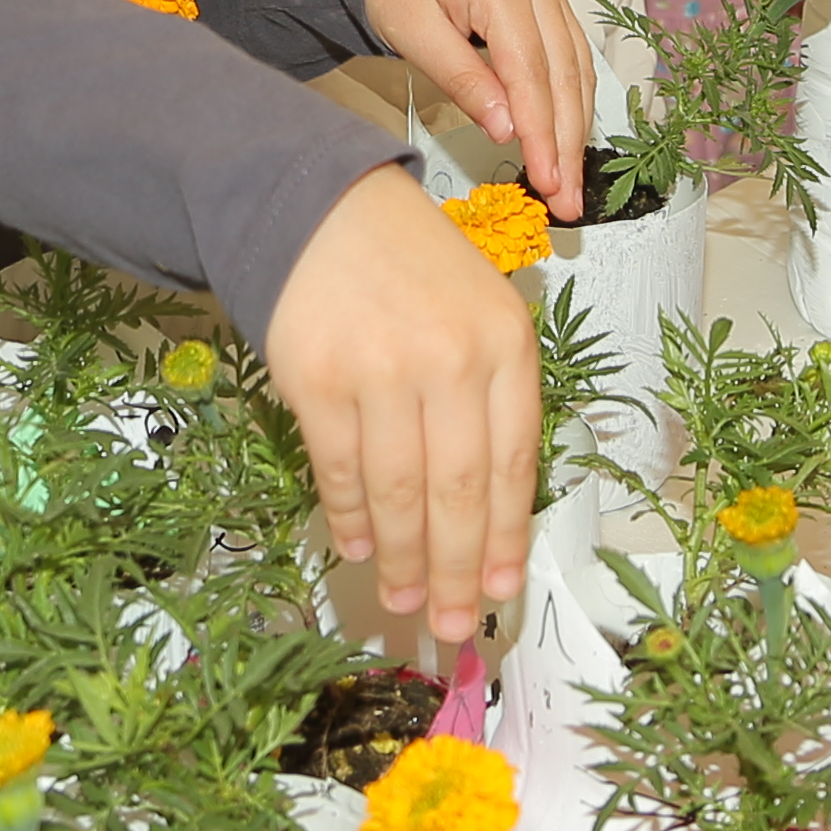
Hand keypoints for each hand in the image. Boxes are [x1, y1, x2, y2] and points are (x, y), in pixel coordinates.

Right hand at [261, 169, 541, 641]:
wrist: (320, 207)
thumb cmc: (411, 271)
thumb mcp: (478, 316)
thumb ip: (490, 403)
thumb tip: (486, 521)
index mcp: (506, 344)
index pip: (513, 465)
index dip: (506, 539)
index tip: (501, 590)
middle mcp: (450, 359)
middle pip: (459, 493)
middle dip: (455, 571)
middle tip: (450, 624)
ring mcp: (381, 370)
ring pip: (399, 493)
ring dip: (401, 560)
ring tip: (399, 600)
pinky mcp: (317, 379)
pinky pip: (340, 470)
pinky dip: (351, 517)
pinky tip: (358, 548)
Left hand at [364, 0, 596, 217]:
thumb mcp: (412, 28)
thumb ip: (460, 77)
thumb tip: (505, 128)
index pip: (532, 75)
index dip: (542, 134)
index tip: (547, 181)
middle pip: (565, 77)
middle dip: (568, 144)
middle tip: (567, 199)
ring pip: (578, 69)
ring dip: (577, 128)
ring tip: (570, 181)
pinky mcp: (550, 1)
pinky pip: (572, 55)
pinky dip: (574, 100)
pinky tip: (568, 135)